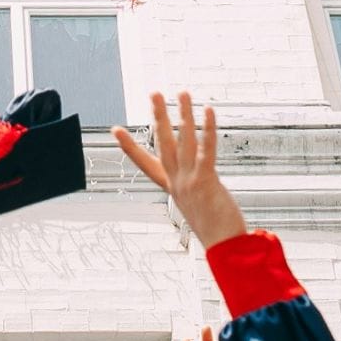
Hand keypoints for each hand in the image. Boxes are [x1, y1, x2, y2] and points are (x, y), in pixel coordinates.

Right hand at [113, 93, 247, 247]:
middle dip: (158, 116)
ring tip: (182, 93)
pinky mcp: (206, 181)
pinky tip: (208, 111)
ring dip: (183, 114)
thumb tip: (200, 186)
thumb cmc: (217, 230)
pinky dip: (208, 129)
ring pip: (184, 140)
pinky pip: (206, 150)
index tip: (116, 130)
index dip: (129, 147)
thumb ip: (195, 191)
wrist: (225, 247)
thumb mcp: (198, 208)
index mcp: (173, 188)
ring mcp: (189, 181)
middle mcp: (177, 182)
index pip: (146, 163)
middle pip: (163, 143)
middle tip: (153, 94)